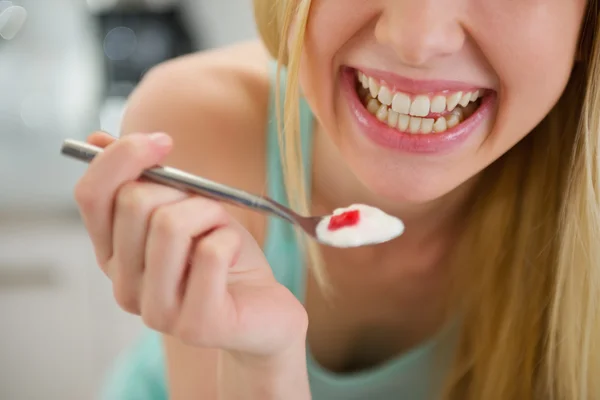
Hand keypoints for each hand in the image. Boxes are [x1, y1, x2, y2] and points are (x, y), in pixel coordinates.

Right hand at [74, 131, 307, 358]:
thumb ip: (145, 181)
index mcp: (114, 254)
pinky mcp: (195, 324)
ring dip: (210, 213)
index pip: (91, 195)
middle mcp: (124, 286)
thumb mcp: (186, 209)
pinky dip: (231, 239)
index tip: (163, 141)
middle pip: (133, 202)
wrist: (264, 309)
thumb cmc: (224, 257)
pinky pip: (210, 253)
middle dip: (182, 190)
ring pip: (169, 225)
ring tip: (221, 234)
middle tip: (207, 209)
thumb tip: (97, 138)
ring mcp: (156, 311)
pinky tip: (234, 257)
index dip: (121, 157)